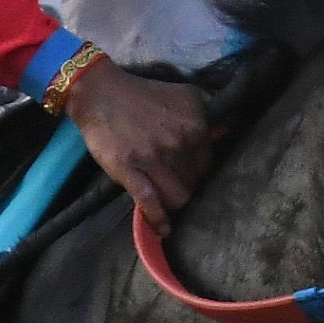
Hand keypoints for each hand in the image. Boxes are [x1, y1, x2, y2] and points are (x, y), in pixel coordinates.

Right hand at [61, 57, 212, 231]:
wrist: (100, 94)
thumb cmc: (141, 97)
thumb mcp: (182, 96)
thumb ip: (205, 116)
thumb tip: (223, 135)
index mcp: (196, 123)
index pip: (207, 164)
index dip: (195, 172)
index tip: (185, 173)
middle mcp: (180, 139)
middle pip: (194, 183)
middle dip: (184, 186)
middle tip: (170, 183)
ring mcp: (154, 156)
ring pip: (178, 197)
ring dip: (172, 202)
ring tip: (164, 199)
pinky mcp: (129, 169)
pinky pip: (150, 202)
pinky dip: (158, 219)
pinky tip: (162, 229)